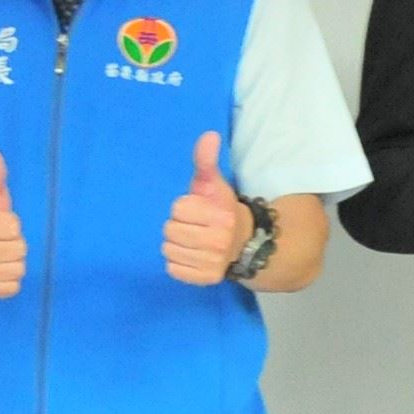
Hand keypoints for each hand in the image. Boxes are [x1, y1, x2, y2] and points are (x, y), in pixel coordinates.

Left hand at [162, 133, 246, 285]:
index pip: (178, 209)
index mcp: (220, 215)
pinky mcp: (206, 279)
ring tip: (193, 240)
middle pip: (170, 230)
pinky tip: (192, 255)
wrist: (244, 242)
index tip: (197, 210)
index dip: (184, 207)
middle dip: (179, 226)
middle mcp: (218, 240)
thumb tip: (209, 135)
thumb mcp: (214, 184)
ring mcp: (212, 261)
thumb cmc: (220, 209)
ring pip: (169, 250)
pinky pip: (173, 269)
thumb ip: (206, 161)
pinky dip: (178, 262)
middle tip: (195, 226)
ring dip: (177, 244)